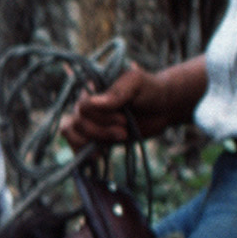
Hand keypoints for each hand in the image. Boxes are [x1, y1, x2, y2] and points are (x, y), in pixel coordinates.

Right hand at [63, 62, 198, 148]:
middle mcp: (87, 105)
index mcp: (92, 89)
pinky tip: (99, 155)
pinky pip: (76, 145)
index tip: (123, 120)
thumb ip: (118, 91)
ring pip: (72, 134)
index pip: (82, 108)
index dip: (100, 117)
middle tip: (123, 132)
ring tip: (118, 139)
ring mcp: (90, 122)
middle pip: (78, 123)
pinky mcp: (96, 137)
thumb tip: (94, 104)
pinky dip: (82, 152)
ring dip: (94, 141)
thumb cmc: (151, 90)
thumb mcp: (136, 82)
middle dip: (101, 131)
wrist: (164, 108)